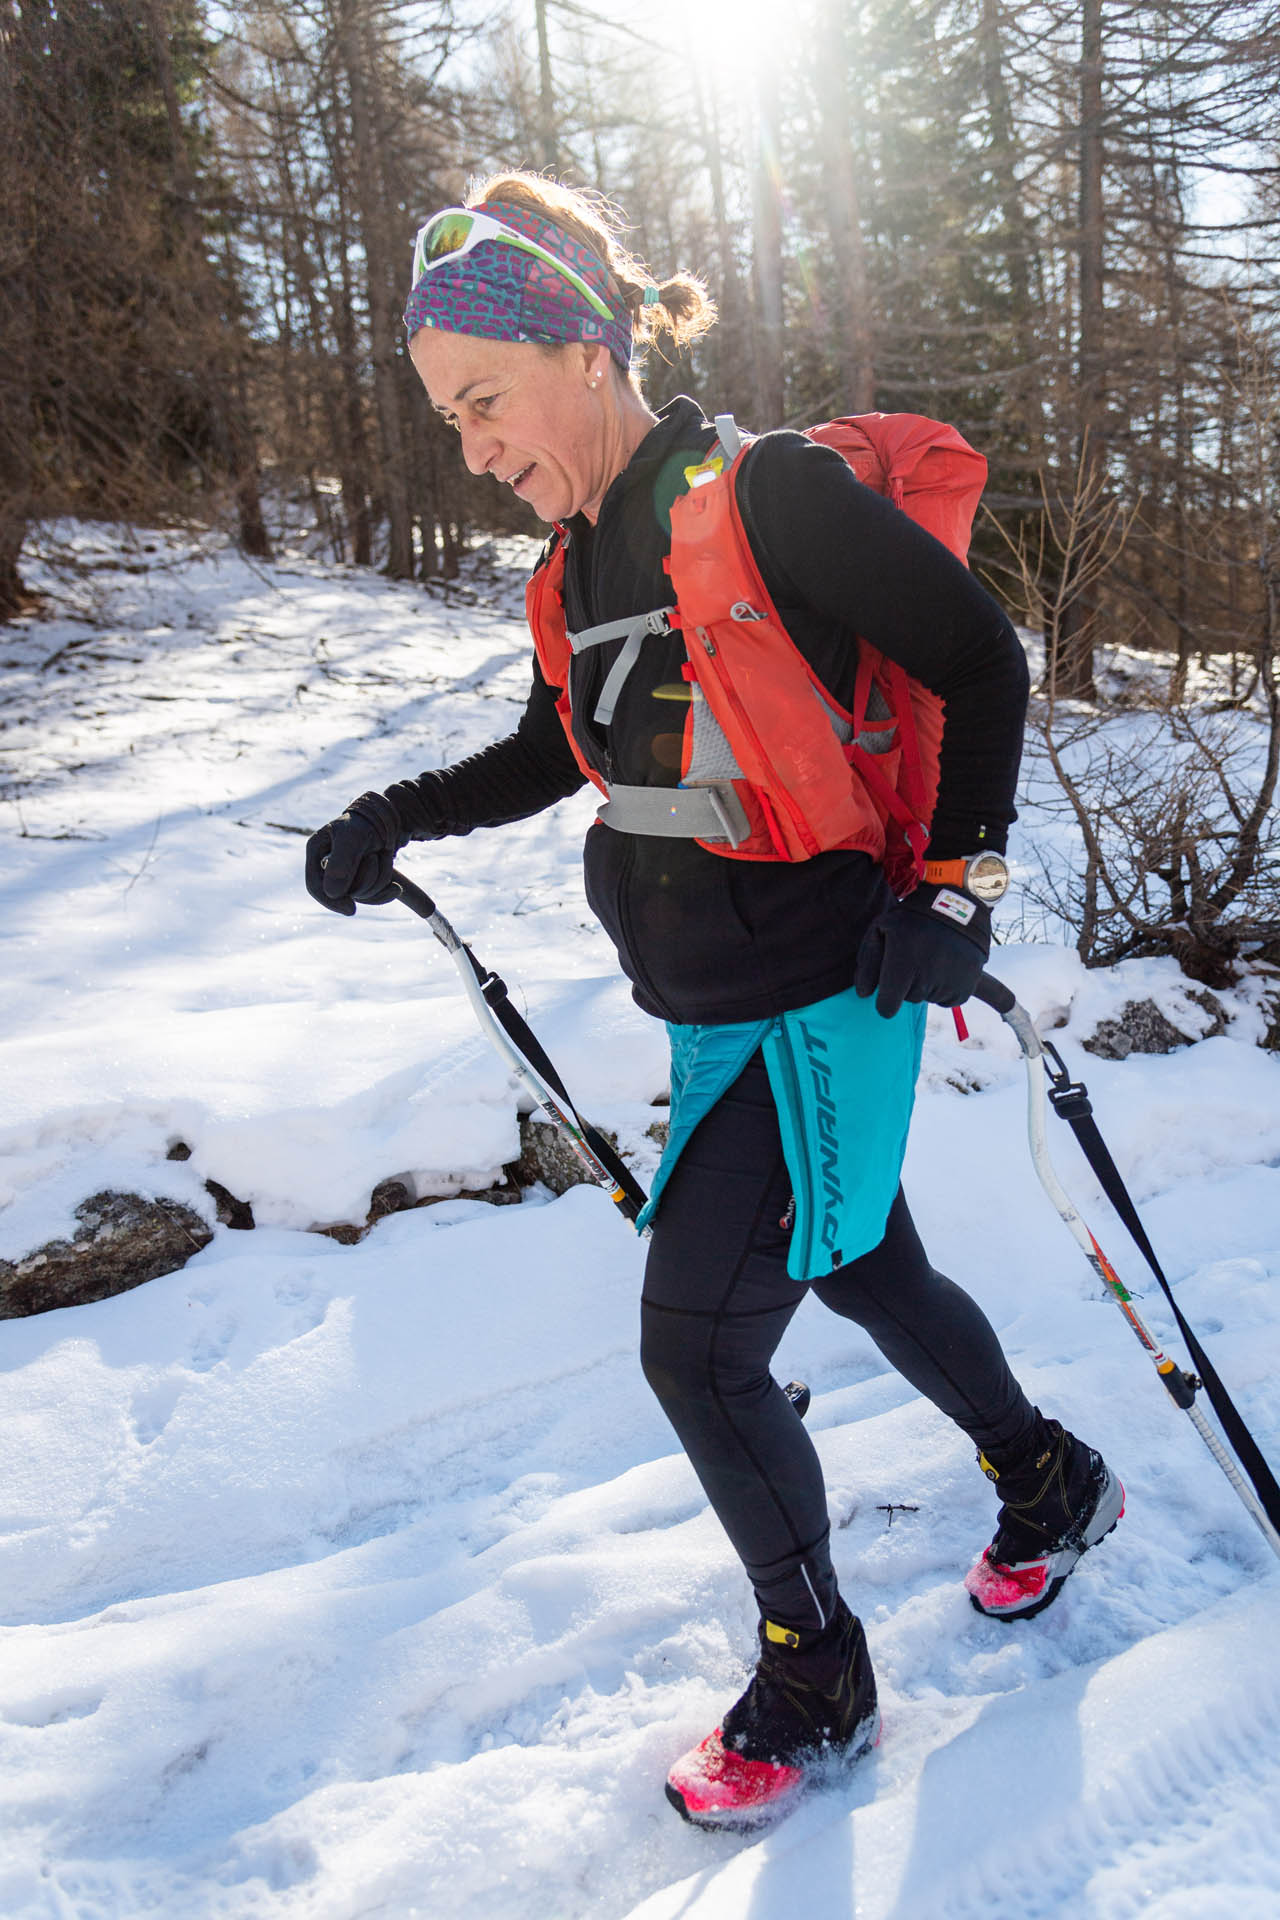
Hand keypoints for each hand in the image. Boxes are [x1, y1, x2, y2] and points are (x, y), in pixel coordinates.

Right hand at [305, 791, 402, 915]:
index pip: (315, 886)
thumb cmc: (366, 822)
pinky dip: (385, 890)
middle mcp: (327, 866)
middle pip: (342, 894)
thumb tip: (332, 893)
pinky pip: (372, 896)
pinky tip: (396, 888)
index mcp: (316, 852)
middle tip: (375, 856)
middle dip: (365, 880)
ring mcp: (344, 875)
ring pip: (360, 895)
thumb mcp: (352, 838)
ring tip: (383, 853)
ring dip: (378, 880)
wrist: (388, 818)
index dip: (331, 902)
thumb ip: (341, 862)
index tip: (352, 910)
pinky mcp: (361, 880)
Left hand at [854, 881, 991, 1018]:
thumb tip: (863, 993)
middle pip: (909, 998)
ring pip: (928, 997)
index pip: (887, 1007)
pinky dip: (945, 987)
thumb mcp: (882, 928)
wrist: (958, 908)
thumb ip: (868, 961)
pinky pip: (947, 999)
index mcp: (904, 963)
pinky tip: (946, 964)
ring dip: (927, 984)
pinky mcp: (966, 988)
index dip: (884, 1001)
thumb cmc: (912, 919)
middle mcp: (928, 977)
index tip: (889, 989)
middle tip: (915, 957)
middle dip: (908, 984)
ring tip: (931, 957)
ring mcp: (950, 983)